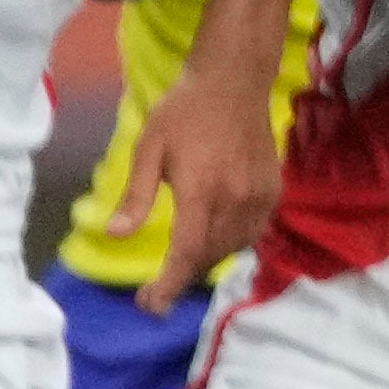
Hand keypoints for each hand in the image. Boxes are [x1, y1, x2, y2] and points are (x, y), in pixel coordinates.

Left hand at [133, 84, 280, 280]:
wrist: (235, 83)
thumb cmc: (183, 111)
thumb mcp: (148, 148)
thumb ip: (136, 196)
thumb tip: (115, 235)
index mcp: (201, 190)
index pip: (186, 252)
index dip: (168, 285)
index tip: (150, 305)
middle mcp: (235, 199)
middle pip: (208, 257)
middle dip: (181, 279)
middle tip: (155, 290)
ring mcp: (260, 197)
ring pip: (232, 249)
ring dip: (204, 263)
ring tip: (181, 265)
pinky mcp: (273, 193)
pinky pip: (252, 234)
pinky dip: (230, 246)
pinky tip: (213, 241)